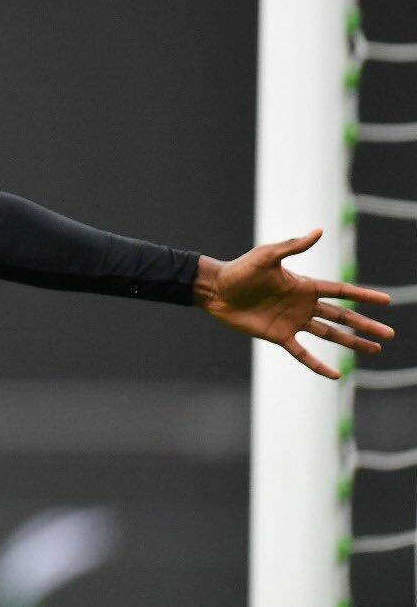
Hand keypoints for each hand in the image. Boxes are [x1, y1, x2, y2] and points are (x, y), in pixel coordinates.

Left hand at [197, 229, 393, 378]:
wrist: (215, 290)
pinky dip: (318, 364)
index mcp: (304, 285)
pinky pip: (302, 353)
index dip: (363, 296)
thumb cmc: (240, 270)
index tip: (386, 301)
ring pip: (330, 334)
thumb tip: (319, 231)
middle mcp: (303, 304)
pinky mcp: (279, 336)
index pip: (341, 291)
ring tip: (374, 350)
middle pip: (342, 316)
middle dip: (366, 325)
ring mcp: (293, 321)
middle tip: (389, 334)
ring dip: (352, 343)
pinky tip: (334, 374)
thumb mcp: (267, 255)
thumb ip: (293, 246)